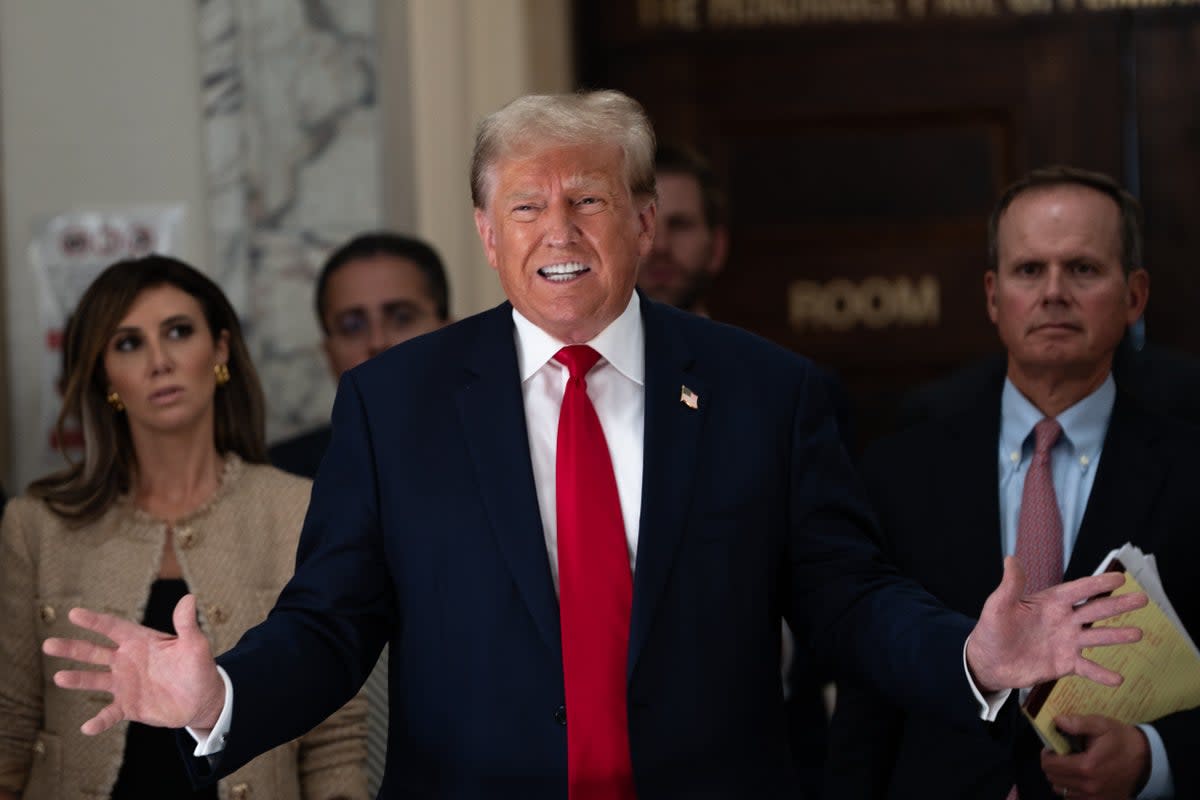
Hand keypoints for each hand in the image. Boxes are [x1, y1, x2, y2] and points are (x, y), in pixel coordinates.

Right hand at [42, 594, 225, 734]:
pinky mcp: (128, 706)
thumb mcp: (195, 645)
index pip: (113, 628)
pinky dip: (99, 720)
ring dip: (77, 679)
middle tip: (49, 644)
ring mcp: (125, 684)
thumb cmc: (198, 667)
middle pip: (94, 652)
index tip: (73, 613)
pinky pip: (109, 713)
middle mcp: (127, 661)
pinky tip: (87, 727)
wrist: (202, 699)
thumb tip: (189, 598)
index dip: (94, 621)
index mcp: (140, 641)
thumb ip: (186, 624)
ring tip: (59, 677)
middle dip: (72, 648)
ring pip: (95, 680)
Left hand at [966, 557, 1146, 691]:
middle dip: (1118, 605)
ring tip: (1138, 633)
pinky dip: (1102, 673)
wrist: (988, 661)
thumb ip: (1010, 586)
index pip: (1078, 590)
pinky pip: (1087, 668)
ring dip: (1117, 636)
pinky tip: (1118, 678)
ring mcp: (1066, 642)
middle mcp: (1064, 620)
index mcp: (1050, 602)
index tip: (1119, 578)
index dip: (1097, 584)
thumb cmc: (992, 630)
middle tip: (1143, 599)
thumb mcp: (998, 606)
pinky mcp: (1064, 663)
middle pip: (1095, 610)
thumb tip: (1011, 558)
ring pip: (1097, 637)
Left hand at [1041, 715, 1149, 799]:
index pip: (1050, 765)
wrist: (1146, 760)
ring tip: (1070, 765)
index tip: (1053, 747)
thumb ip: (1078, 723)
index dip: (1047, 754)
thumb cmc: (1121, 740)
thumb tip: (1057, 721)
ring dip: (1060, 778)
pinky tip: (1079, 777)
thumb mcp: (1101, 725)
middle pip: (1053, 779)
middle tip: (1061, 755)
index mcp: (1086, 767)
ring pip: (1061, 791)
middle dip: (1052, 765)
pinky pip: (1074, 799)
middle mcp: (1089, 787)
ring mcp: (1095, 798)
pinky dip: (1071, 789)